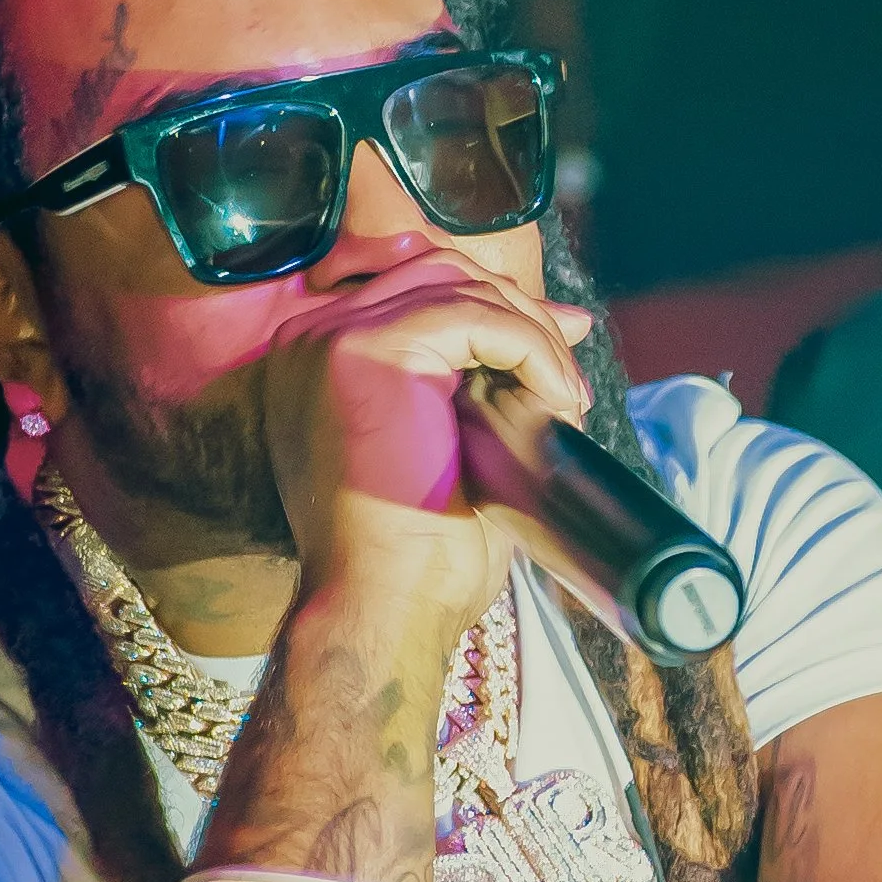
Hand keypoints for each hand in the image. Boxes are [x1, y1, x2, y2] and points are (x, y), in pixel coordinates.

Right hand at [262, 250, 591, 646]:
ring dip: (532, 336)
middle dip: (519, 314)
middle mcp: (312, 337)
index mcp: (319, 360)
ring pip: (463, 287)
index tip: (557, 342)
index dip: (494, 306)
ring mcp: (335, 336)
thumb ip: (487, 376)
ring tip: (564, 402)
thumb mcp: (455, 443)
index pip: (417, 288)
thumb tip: (569, 319)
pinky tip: (554, 403)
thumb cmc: (414, 555)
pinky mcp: (374, 349)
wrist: (382, 608)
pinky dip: (532, 351)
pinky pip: (478, 317)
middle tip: (566, 378)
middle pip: (441, 273)